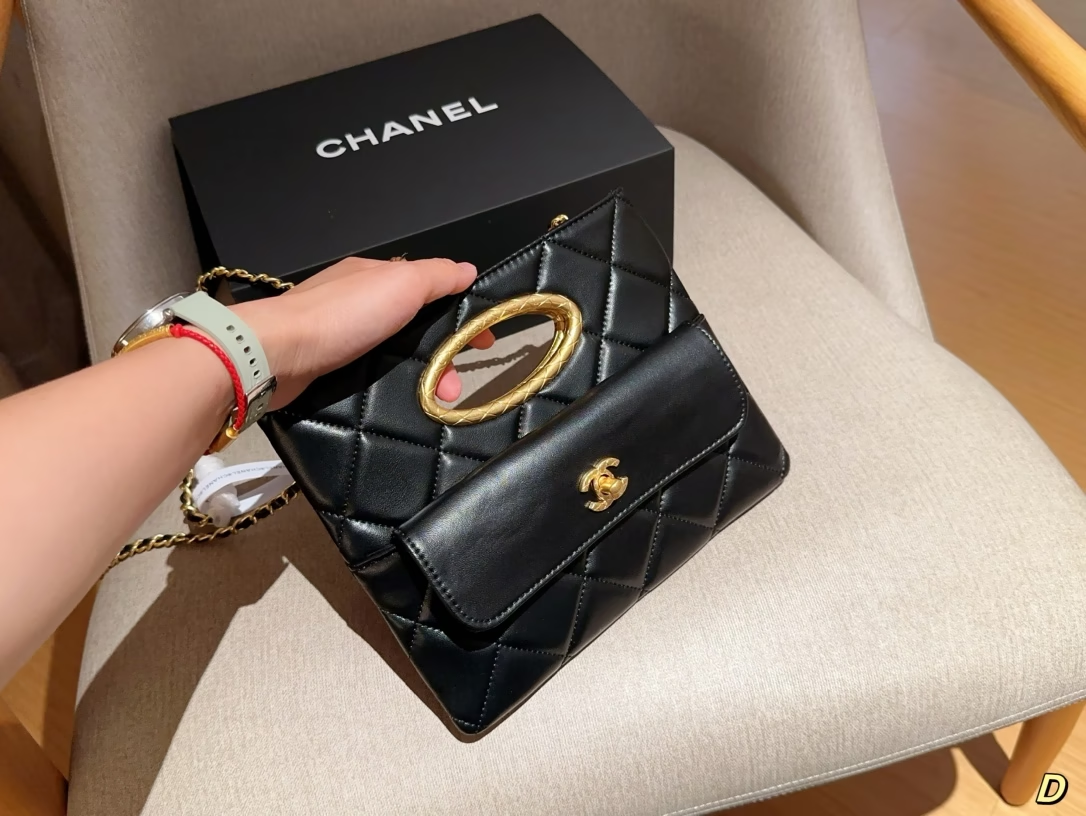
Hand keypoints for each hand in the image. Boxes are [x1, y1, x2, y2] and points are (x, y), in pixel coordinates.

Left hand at [232, 257, 493, 408]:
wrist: (278, 356)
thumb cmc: (342, 315)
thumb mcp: (401, 283)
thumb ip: (437, 275)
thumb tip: (467, 269)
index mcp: (376, 277)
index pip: (431, 290)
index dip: (462, 313)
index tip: (486, 340)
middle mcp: (360, 302)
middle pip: (418, 327)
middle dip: (445, 354)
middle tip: (459, 382)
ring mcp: (343, 336)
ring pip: (399, 355)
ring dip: (425, 376)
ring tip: (439, 399)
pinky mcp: (331, 368)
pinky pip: (376, 375)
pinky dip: (397, 387)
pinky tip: (406, 401)